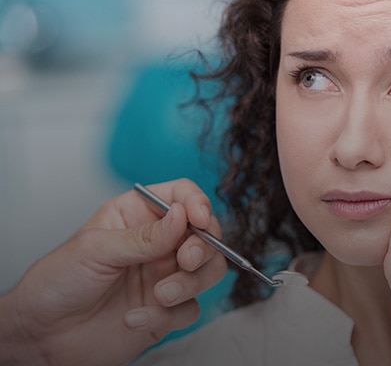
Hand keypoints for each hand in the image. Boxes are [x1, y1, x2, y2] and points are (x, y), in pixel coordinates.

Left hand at [0, 178, 227, 365]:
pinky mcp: (166, 310)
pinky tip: (133, 318)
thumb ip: (144, 237)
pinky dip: (168, 315)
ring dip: (191, 283)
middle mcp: (158, 243)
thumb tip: (181, 215)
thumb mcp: (96, 250)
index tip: (200, 220)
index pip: (181, 195)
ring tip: (161, 295)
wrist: (42, 336)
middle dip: (203, 247)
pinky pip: (189, 308)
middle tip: (186, 260)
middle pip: (205, 233)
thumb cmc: (57, 283)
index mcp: (138, 215)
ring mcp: (164, 276)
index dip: (197, 203)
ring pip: (207, 271)